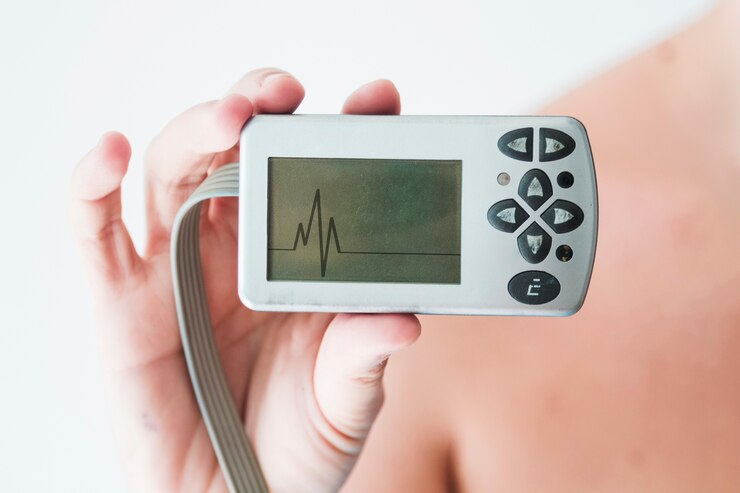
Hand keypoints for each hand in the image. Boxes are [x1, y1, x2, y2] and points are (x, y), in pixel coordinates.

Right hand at [69, 68, 420, 492]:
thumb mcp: (344, 399)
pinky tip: (108, 154)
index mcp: (295, 259)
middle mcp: (233, 248)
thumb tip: (401, 319)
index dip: (342, 132)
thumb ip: (363, 355)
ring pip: (171, 171)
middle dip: (259, 111)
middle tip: (288, 95)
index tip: (378, 102)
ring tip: (231, 117)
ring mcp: (174, 268)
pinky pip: (93, 231)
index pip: (315, 175)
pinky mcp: (118, 301)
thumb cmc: (293, 445)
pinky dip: (91, 186)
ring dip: (196, 131)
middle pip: (235, 152)